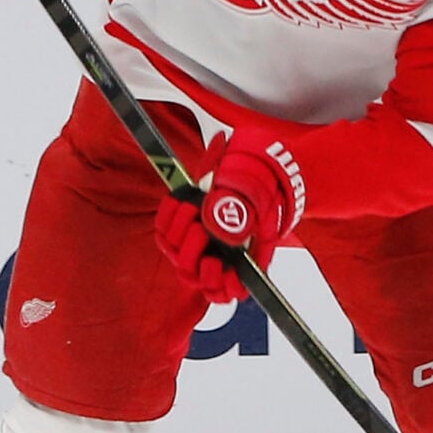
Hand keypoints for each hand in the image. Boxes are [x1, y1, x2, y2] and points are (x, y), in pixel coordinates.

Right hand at [152, 129, 302, 304]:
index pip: (163, 229)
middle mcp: (190, 249)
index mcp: (183, 226)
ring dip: (192, 259)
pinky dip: (217, 283)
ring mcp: (207, 267)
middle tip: (199, 225)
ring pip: (187, 274)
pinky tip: (221, 266)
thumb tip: (219, 139)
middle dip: (182, 238)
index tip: (187, 204)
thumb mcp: (230, 180)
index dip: (170, 219)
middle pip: (171, 251)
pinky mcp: (228, 281)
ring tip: (208, 249)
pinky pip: (216, 293)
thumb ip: (219, 163)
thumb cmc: (243, 199)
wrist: (269, 214)